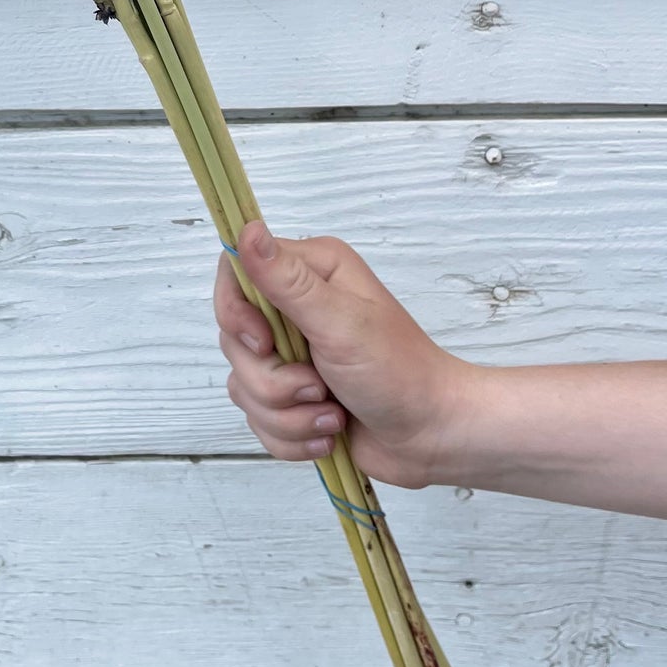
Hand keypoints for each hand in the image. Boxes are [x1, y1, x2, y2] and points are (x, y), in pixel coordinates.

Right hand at [215, 219, 475, 488]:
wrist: (431, 436)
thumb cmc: (399, 372)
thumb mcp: (341, 322)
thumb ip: (288, 281)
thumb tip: (247, 230)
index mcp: (311, 272)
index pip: (234, 273)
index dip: (235, 312)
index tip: (264, 342)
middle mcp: (296, 308)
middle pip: (234, 340)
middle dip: (273, 380)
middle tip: (320, 386)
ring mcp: (292, 356)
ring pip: (244, 386)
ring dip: (289, 414)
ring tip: (333, 416)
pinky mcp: (292, 397)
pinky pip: (258, 420)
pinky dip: (293, 435)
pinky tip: (329, 434)